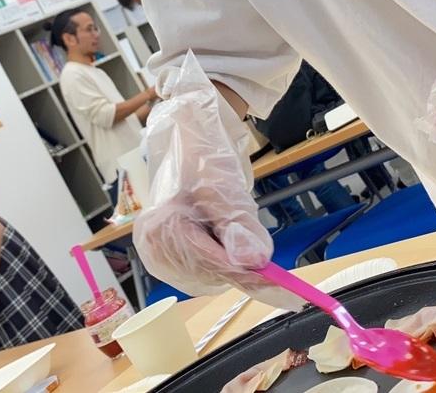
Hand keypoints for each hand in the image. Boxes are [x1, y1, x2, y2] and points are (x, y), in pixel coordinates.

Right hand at [134, 52, 299, 307]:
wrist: (187, 144)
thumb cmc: (205, 159)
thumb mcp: (226, 189)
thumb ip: (238, 227)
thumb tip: (255, 261)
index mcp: (163, 225)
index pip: (210, 261)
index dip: (247, 276)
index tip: (282, 289)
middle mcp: (153, 245)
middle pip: (206, 275)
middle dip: (239, 271)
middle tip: (271, 272)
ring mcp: (156, 253)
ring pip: (204, 278)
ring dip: (229, 267)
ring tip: (237, 240)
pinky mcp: (165, 257)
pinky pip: (199, 274)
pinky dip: (218, 265)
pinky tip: (224, 246)